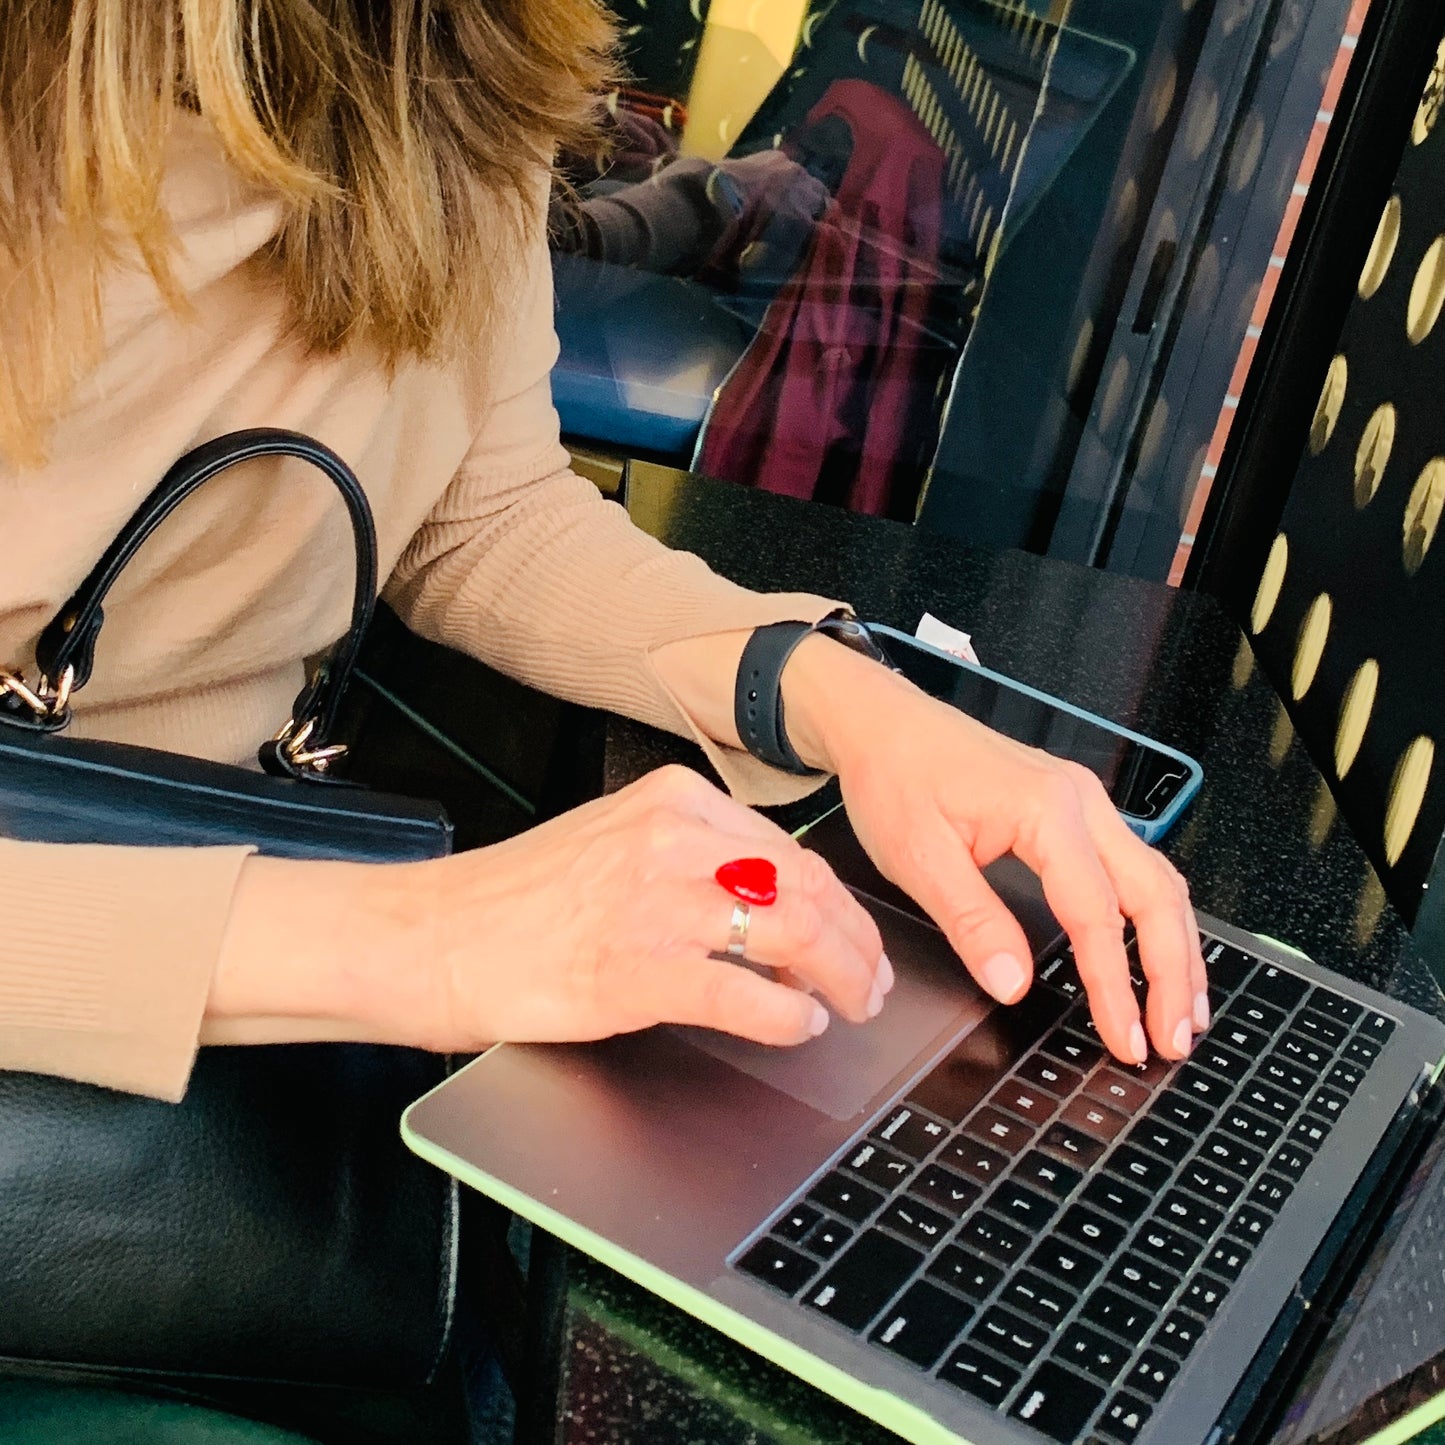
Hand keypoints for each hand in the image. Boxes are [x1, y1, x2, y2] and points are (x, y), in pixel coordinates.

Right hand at [426, 765, 888, 1047]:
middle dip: (855, 943)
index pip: (791, 850)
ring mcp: (654, 901)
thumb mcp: (612, 842)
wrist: (431, 936)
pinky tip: (798, 1027)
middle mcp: (671, 839)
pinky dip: (788, 1016)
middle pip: (806, 887)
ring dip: (840, 978)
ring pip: (792, 931)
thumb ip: (690, 857)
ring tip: (850, 1007)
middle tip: (871, 983)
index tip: (856, 937)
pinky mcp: (635, 967)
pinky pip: (744, 991)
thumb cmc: (514, 900)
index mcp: (672, 802)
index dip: (840, 904)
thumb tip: (771, 902)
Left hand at [784, 642, 1206, 1065]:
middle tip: (1173, 1040)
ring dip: (1177, 949)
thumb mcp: (919, 858)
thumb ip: (972, 923)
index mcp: (1046, 810)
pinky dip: (1154, 918)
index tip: (1124, 1038)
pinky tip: (1156, 954)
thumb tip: (1013, 984)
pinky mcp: (1075, 810)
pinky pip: (1136, 868)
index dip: (1114, 985)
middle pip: (1155, 895)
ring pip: (1158, 880)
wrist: (882, 723)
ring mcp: (1083, 802)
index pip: (1097, 914)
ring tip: (1183, 1012)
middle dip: (1173, 974)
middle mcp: (1080, 801)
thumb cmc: (896, 775)